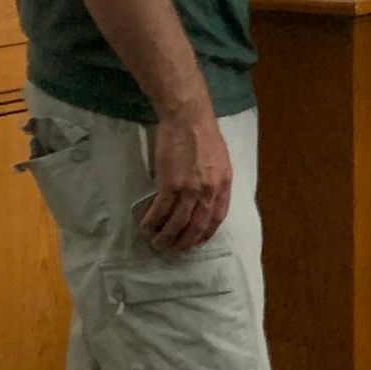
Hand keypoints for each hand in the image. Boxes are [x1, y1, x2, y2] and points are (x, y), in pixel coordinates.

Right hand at [140, 109, 232, 253]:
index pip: (217, 217)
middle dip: (186, 242)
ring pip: (178, 222)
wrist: (188, 119)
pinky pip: (160, 209)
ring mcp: (189, 189)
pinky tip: (147, 226)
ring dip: (166, 236)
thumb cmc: (204, 135)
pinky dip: (153, 221)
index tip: (198, 241)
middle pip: (197, 225)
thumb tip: (207, 197)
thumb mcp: (221, 160)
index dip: (207, 233)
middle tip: (176, 250)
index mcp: (224, 184)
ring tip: (158, 243)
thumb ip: (216, 181)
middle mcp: (209, 191)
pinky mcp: (170, 184)